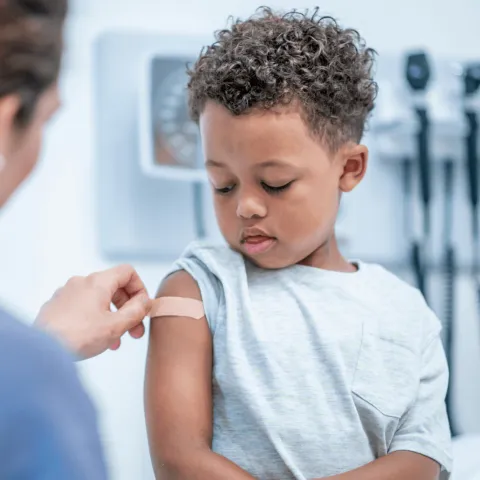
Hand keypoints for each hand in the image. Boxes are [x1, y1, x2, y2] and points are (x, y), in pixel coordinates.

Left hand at [35, 265, 152, 359]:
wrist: (40, 351)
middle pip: (114, 287)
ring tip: (115, 341)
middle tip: (134, 331)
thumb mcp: (116, 325)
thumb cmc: (77, 336)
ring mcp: (66, 294)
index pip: (127, 272)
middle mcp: (81, 282)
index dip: (140, 288)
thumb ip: (136, 311)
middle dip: (128, 309)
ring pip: (98, 300)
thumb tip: (145, 301)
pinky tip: (94, 339)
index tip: (142, 308)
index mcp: (98, 282)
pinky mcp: (55, 307)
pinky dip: (94, 319)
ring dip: (112, 317)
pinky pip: (82, 308)